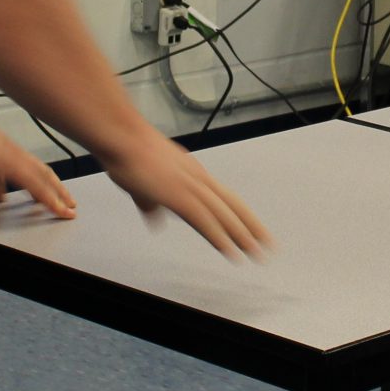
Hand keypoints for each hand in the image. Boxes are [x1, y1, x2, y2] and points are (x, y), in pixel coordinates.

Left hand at [0, 103, 75, 229]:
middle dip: (60, 191)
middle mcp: (15, 156)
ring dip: (43, 185)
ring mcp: (7, 151)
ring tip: (46, 199)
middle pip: (45, 176)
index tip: (68, 213)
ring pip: (33, 170)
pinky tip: (2, 195)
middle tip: (71, 204)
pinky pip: (14, 168)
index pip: (41, 188)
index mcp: (13, 164)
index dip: (56, 203)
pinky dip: (15, 182)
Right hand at [98, 130, 272, 260]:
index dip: (241, 215)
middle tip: (267, 245)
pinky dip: (219, 237)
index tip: (253, 229)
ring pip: (224, 215)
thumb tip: (154, 216)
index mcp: (193, 174)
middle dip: (251, 227)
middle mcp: (198, 179)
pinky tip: (229, 250)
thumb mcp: (143, 183)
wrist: (121, 137)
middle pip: (233, 206)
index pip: (225, 198)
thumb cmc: (129, 153)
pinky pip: (206, 221)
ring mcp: (191, 187)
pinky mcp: (179, 196)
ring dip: (242, 236)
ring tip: (255, 253)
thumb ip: (151, 203)